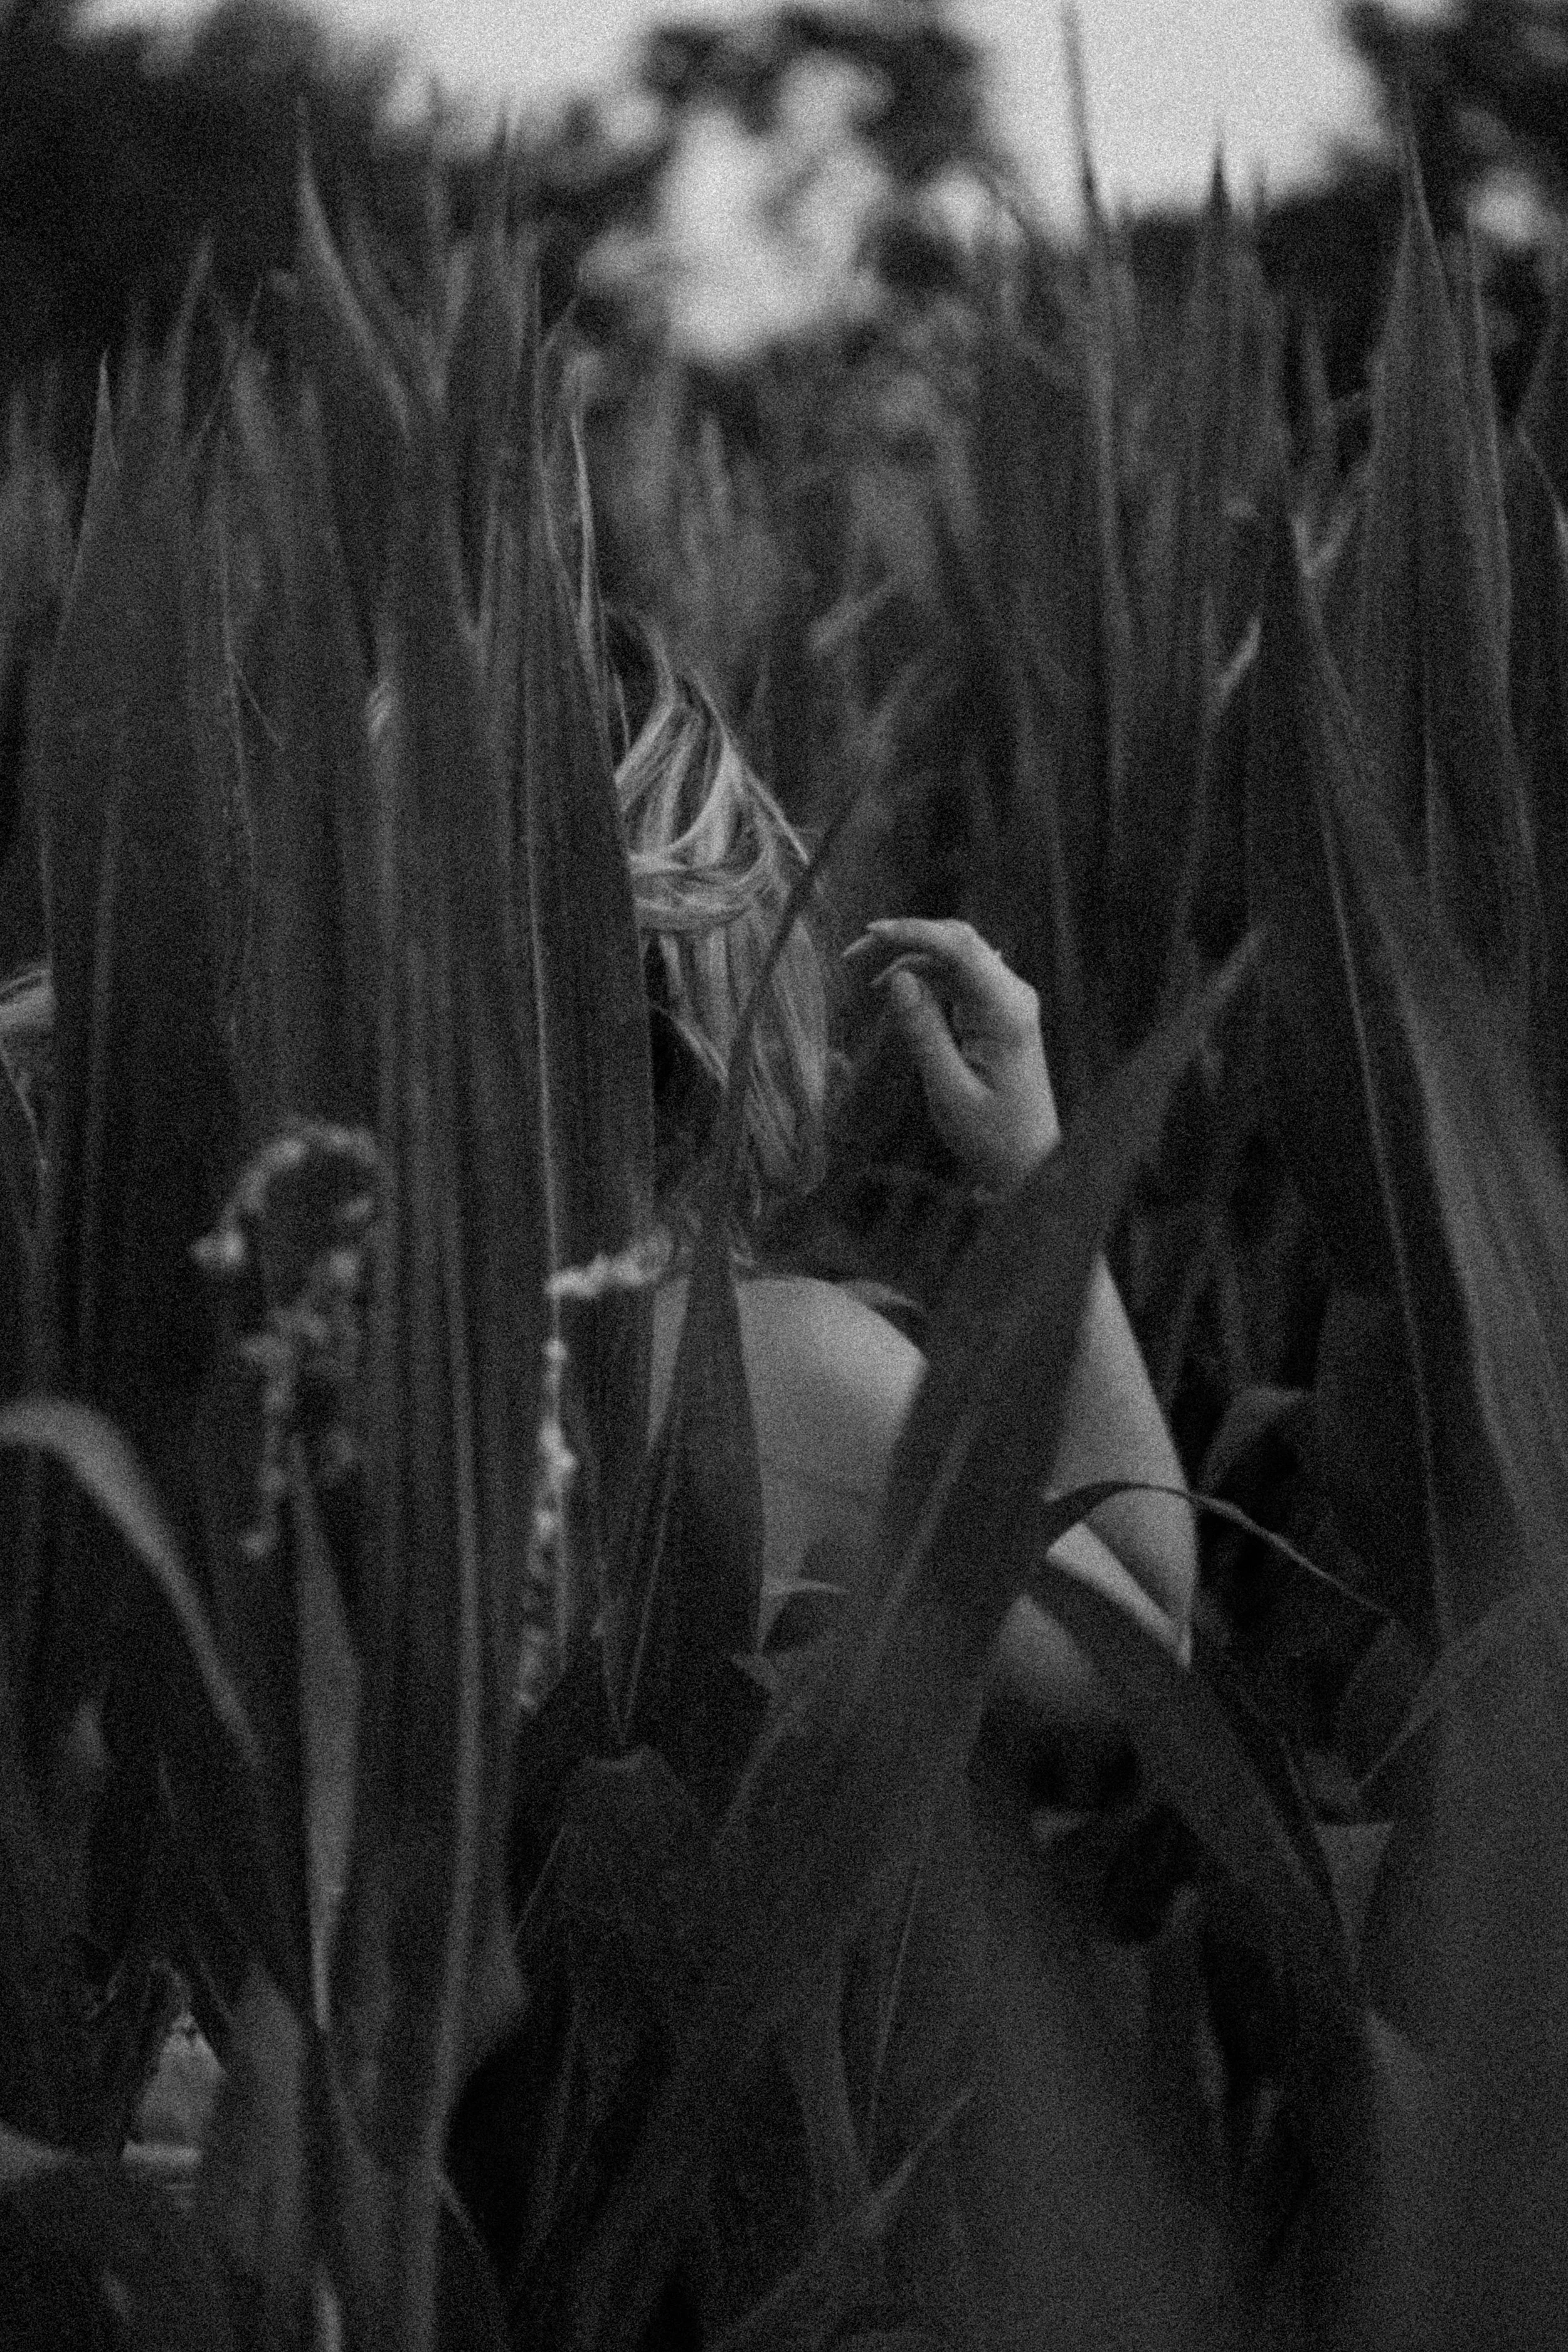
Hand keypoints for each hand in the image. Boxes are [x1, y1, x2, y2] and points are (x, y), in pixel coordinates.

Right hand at [845, 918, 1060, 1189]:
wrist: (1027, 1162)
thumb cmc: (991, 1136)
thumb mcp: (948, 1089)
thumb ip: (923, 1031)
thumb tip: (898, 978)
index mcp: (1006, 1011)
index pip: (960, 947)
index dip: (913, 931)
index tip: (869, 933)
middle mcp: (1012, 996)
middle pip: (957, 941)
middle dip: (905, 939)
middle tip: (854, 955)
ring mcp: (1007, 1001)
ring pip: (954, 957)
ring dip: (910, 958)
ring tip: (866, 980)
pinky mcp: (997, 1011)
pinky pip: (957, 978)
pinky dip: (924, 979)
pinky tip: (895, 994)